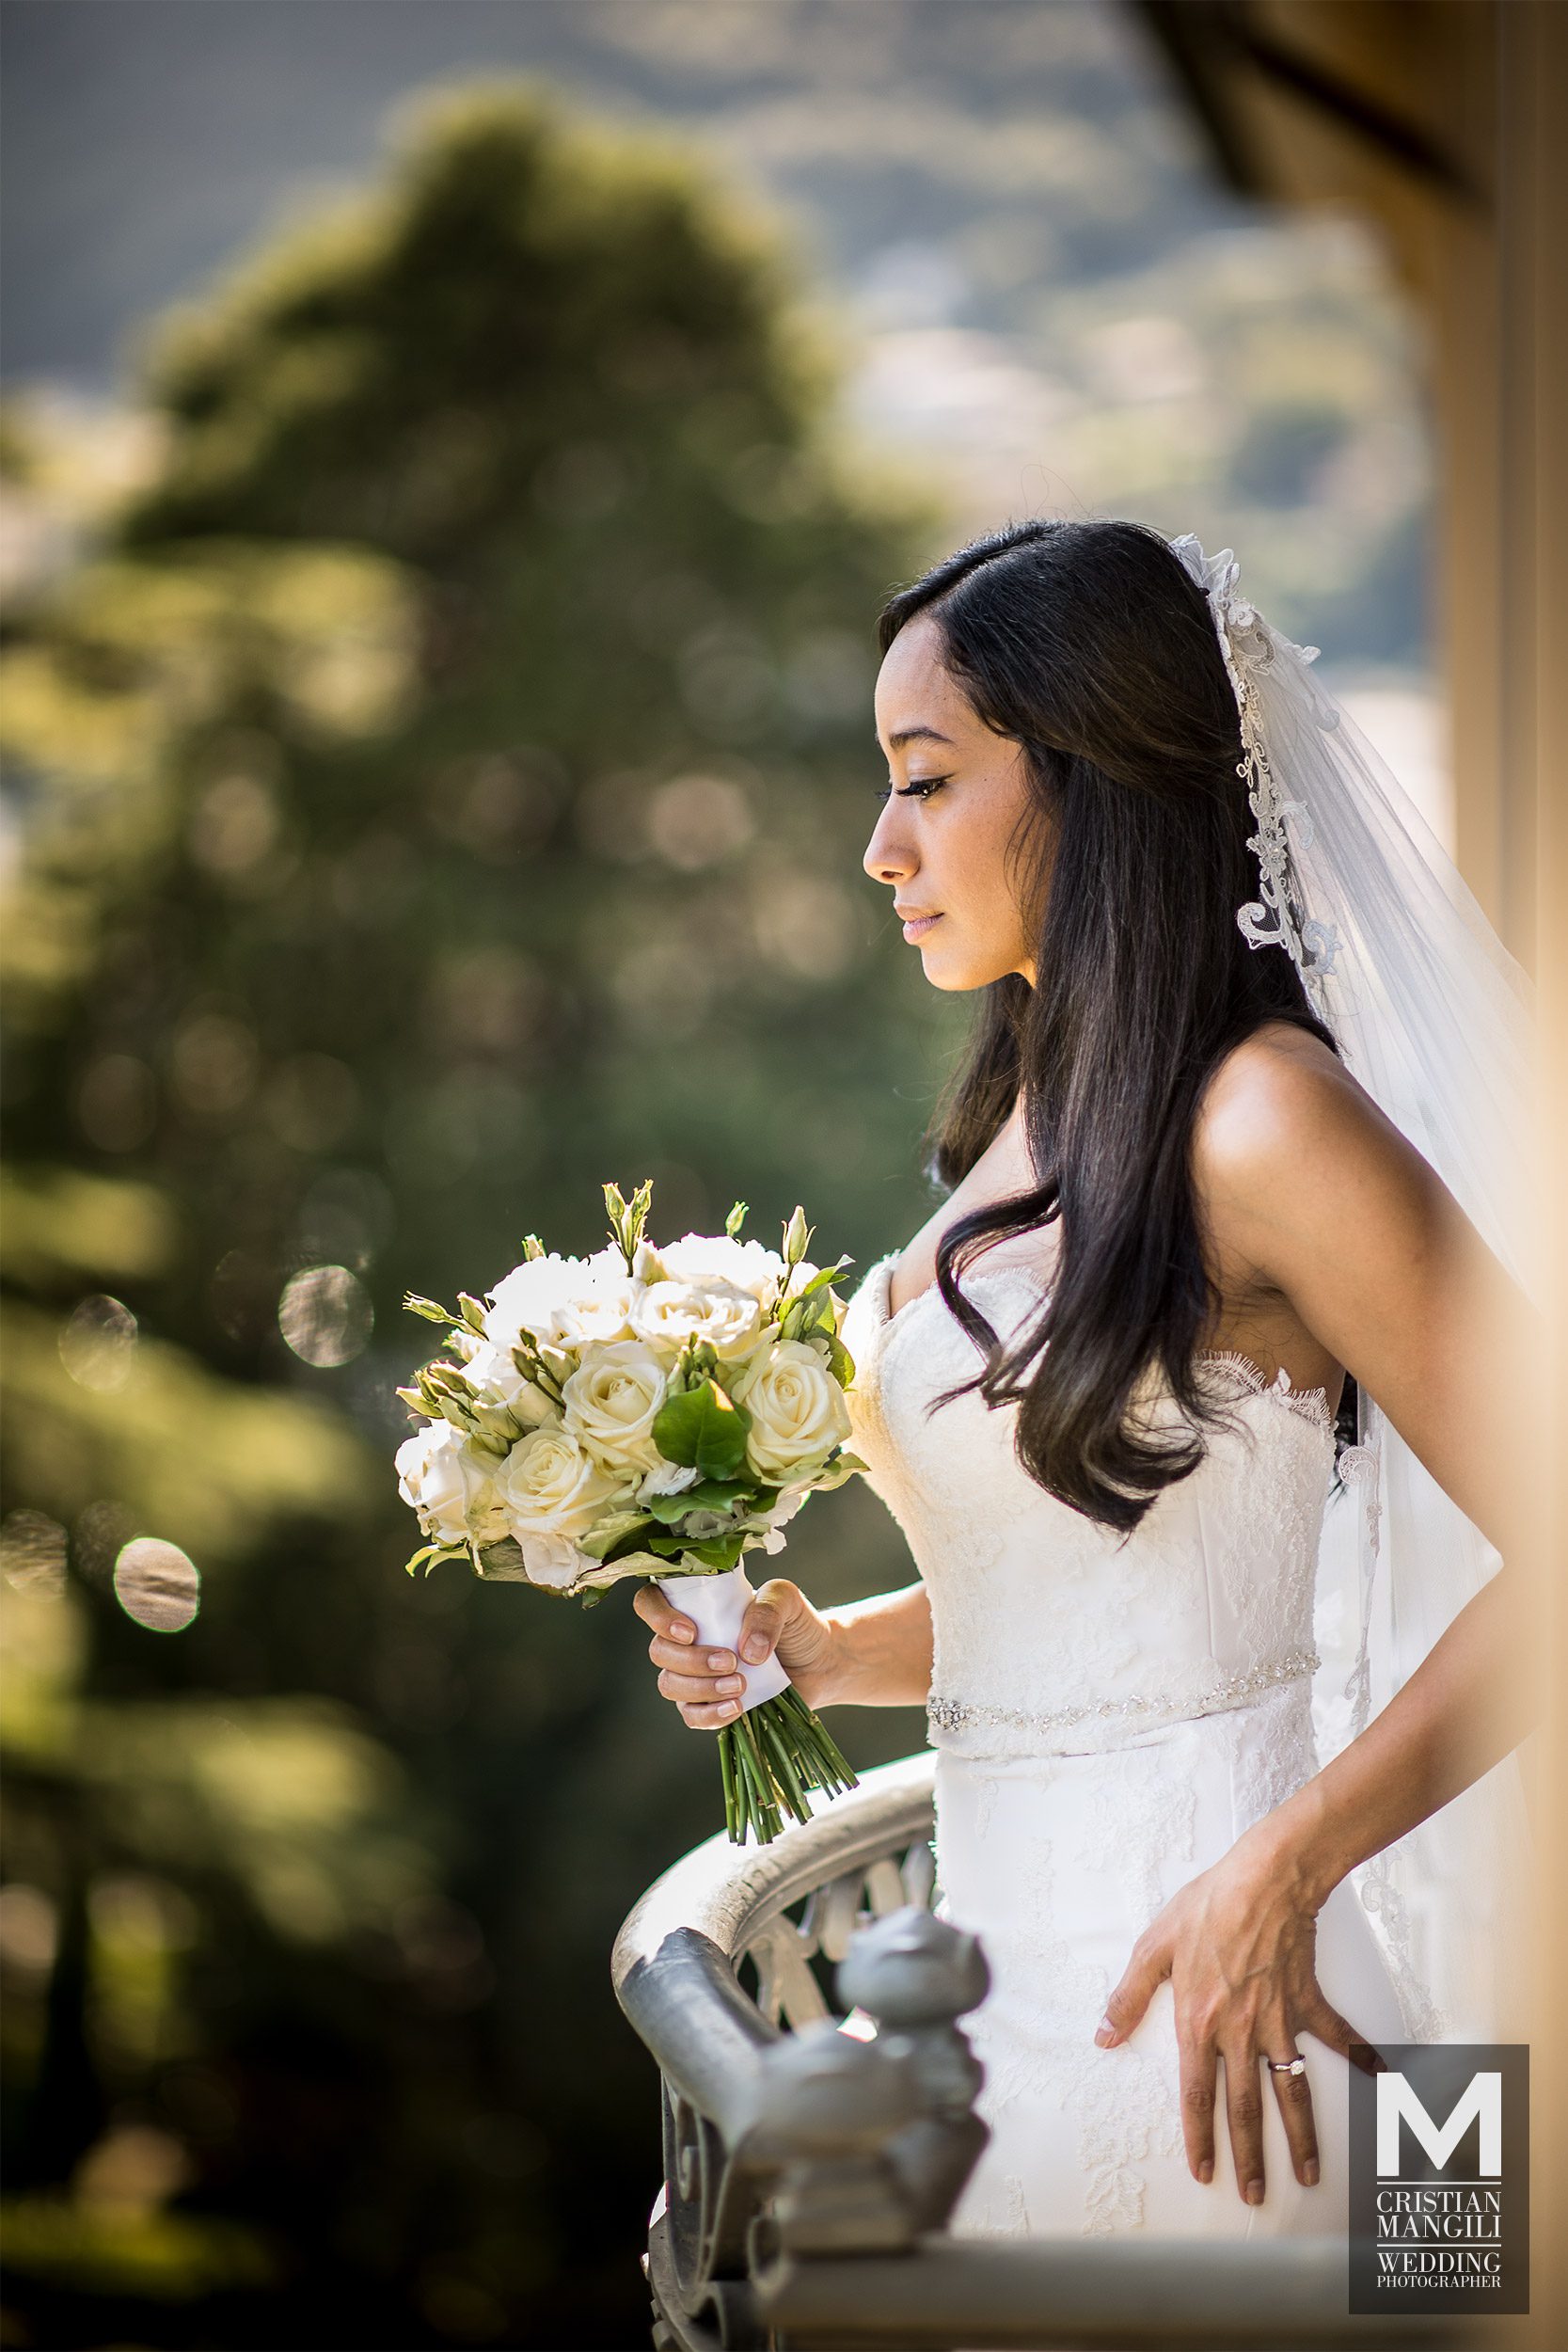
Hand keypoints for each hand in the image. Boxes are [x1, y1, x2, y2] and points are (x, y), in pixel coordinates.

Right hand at [631, 1577, 839, 1726]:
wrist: (820, 1662)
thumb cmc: (796, 1624)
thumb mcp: (786, 1600)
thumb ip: (767, 1610)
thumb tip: (747, 1650)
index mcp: (696, 1606)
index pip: (649, 1603)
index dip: (658, 1617)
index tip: (691, 1631)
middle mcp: (687, 1640)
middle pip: (658, 1651)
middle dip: (691, 1661)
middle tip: (731, 1661)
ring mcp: (694, 1675)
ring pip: (669, 1685)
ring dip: (701, 1688)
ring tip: (740, 1685)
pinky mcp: (709, 1705)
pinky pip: (690, 1715)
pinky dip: (709, 1715)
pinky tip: (736, 1708)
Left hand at [1092, 1829, 1381, 2204]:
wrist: (1263, 1880)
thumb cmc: (1207, 1908)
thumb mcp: (1153, 1948)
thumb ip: (1129, 1997)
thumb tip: (1104, 2034)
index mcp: (1199, 2023)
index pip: (1198, 2095)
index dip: (1200, 2137)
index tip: (1206, 2171)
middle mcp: (1241, 2033)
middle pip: (1246, 2108)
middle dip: (1250, 2156)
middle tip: (1254, 2194)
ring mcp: (1279, 2022)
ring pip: (1291, 2091)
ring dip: (1301, 2135)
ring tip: (1309, 2173)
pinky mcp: (1308, 2003)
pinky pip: (1337, 2036)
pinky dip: (1360, 2055)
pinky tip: (1379, 2076)